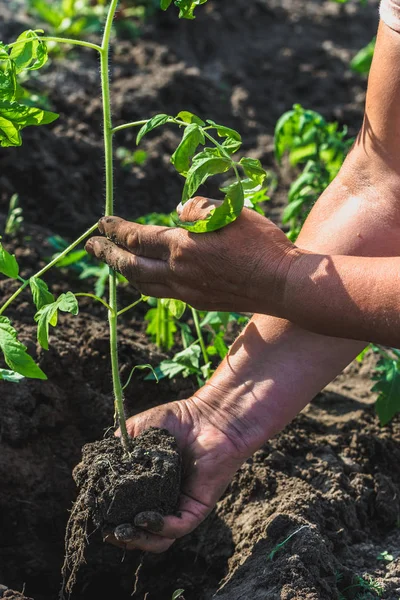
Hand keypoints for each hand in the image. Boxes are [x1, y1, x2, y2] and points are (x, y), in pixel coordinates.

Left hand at [85, 197, 300, 314]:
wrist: (285, 286)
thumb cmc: (262, 245)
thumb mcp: (231, 213)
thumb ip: (199, 209)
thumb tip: (178, 213)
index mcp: (183, 248)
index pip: (137, 238)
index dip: (116, 230)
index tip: (101, 223)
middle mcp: (179, 273)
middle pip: (130, 266)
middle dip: (107, 254)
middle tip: (91, 246)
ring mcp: (188, 292)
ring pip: (144, 284)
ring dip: (124, 273)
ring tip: (115, 264)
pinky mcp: (200, 302)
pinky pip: (163, 294)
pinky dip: (147, 284)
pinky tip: (149, 280)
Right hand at [106, 390, 248, 552]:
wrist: (210, 417)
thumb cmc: (177, 420)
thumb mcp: (138, 431)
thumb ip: (116, 449)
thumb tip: (91, 469)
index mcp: (145, 484)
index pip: (121, 507)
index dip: (106, 513)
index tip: (92, 511)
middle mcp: (160, 499)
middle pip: (137, 530)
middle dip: (119, 534)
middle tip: (107, 530)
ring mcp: (177, 505)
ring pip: (157, 539)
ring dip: (138, 541)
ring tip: (124, 532)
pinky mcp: (195, 509)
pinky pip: (177, 528)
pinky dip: (159, 528)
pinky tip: (146, 518)